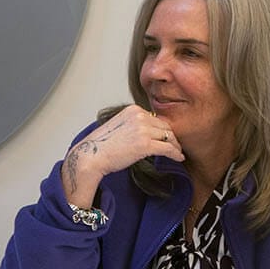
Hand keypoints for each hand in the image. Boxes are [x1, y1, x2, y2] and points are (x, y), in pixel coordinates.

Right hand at [60, 106, 184, 207]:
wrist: (91, 156)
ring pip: (169, 137)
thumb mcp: (118, 126)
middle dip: (171, 137)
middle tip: (175, 146)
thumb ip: (133, 124)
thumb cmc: (101, 146)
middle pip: (165, 126)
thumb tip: (149, 132)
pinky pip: (168, 148)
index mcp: (132, 110)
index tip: (167, 138)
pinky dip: (175, 154)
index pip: (156, 118)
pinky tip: (178, 158)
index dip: (163, 130)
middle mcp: (139, 116)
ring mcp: (143, 130)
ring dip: (175, 146)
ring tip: (177, 153)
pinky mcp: (145, 144)